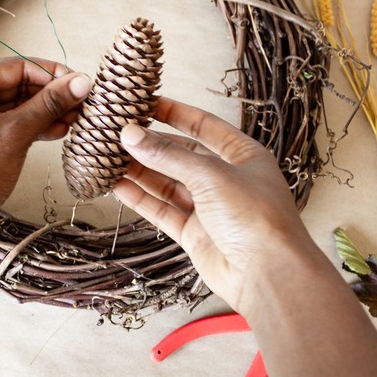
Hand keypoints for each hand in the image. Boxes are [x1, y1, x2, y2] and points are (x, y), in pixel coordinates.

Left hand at [0, 57, 90, 231]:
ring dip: (45, 111)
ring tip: (74, 120)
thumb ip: (49, 105)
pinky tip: (57, 131)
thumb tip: (79, 82)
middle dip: (51, 96)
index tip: (79, 84)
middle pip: (18, 84)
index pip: (18, 67)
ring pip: (16, 103)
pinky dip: (31, 124)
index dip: (52, 75)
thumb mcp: (17, 134)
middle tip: (81, 104)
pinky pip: (9, 120)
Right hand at [113, 97, 309, 311]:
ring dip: (141, 172)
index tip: (146, 103)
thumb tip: (130, 135)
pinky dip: (141, 198)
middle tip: (118, 134)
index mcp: (243, 156)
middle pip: (182, 157)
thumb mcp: (210, 175)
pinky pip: (163, 211)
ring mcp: (210, 209)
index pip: (205, 126)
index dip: (176, 113)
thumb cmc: (254, 216)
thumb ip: (167, 156)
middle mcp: (227, 180)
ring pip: (168, 184)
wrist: (267, 274)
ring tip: (109, 158)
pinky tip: (118, 185)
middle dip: (151, 146)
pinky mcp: (195, 235)